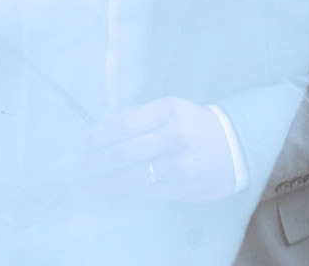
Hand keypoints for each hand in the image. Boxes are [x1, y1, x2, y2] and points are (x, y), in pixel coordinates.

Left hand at [71, 97, 238, 202]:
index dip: (96, 137)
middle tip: (73, 171)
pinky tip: (110, 195)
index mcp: (168, 111)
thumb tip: (97, 131)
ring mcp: (179, 165)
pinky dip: (123, 196)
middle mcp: (174, 137)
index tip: (79, 146)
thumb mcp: (170, 111)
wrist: (234, 147)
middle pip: (122, 154)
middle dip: (92, 165)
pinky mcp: (182, 187)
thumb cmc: (194, 126)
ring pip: (131, 178)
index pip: (123, 124)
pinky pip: (145, 194)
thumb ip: (137, 119)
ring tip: (85, 187)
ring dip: (102, 185)